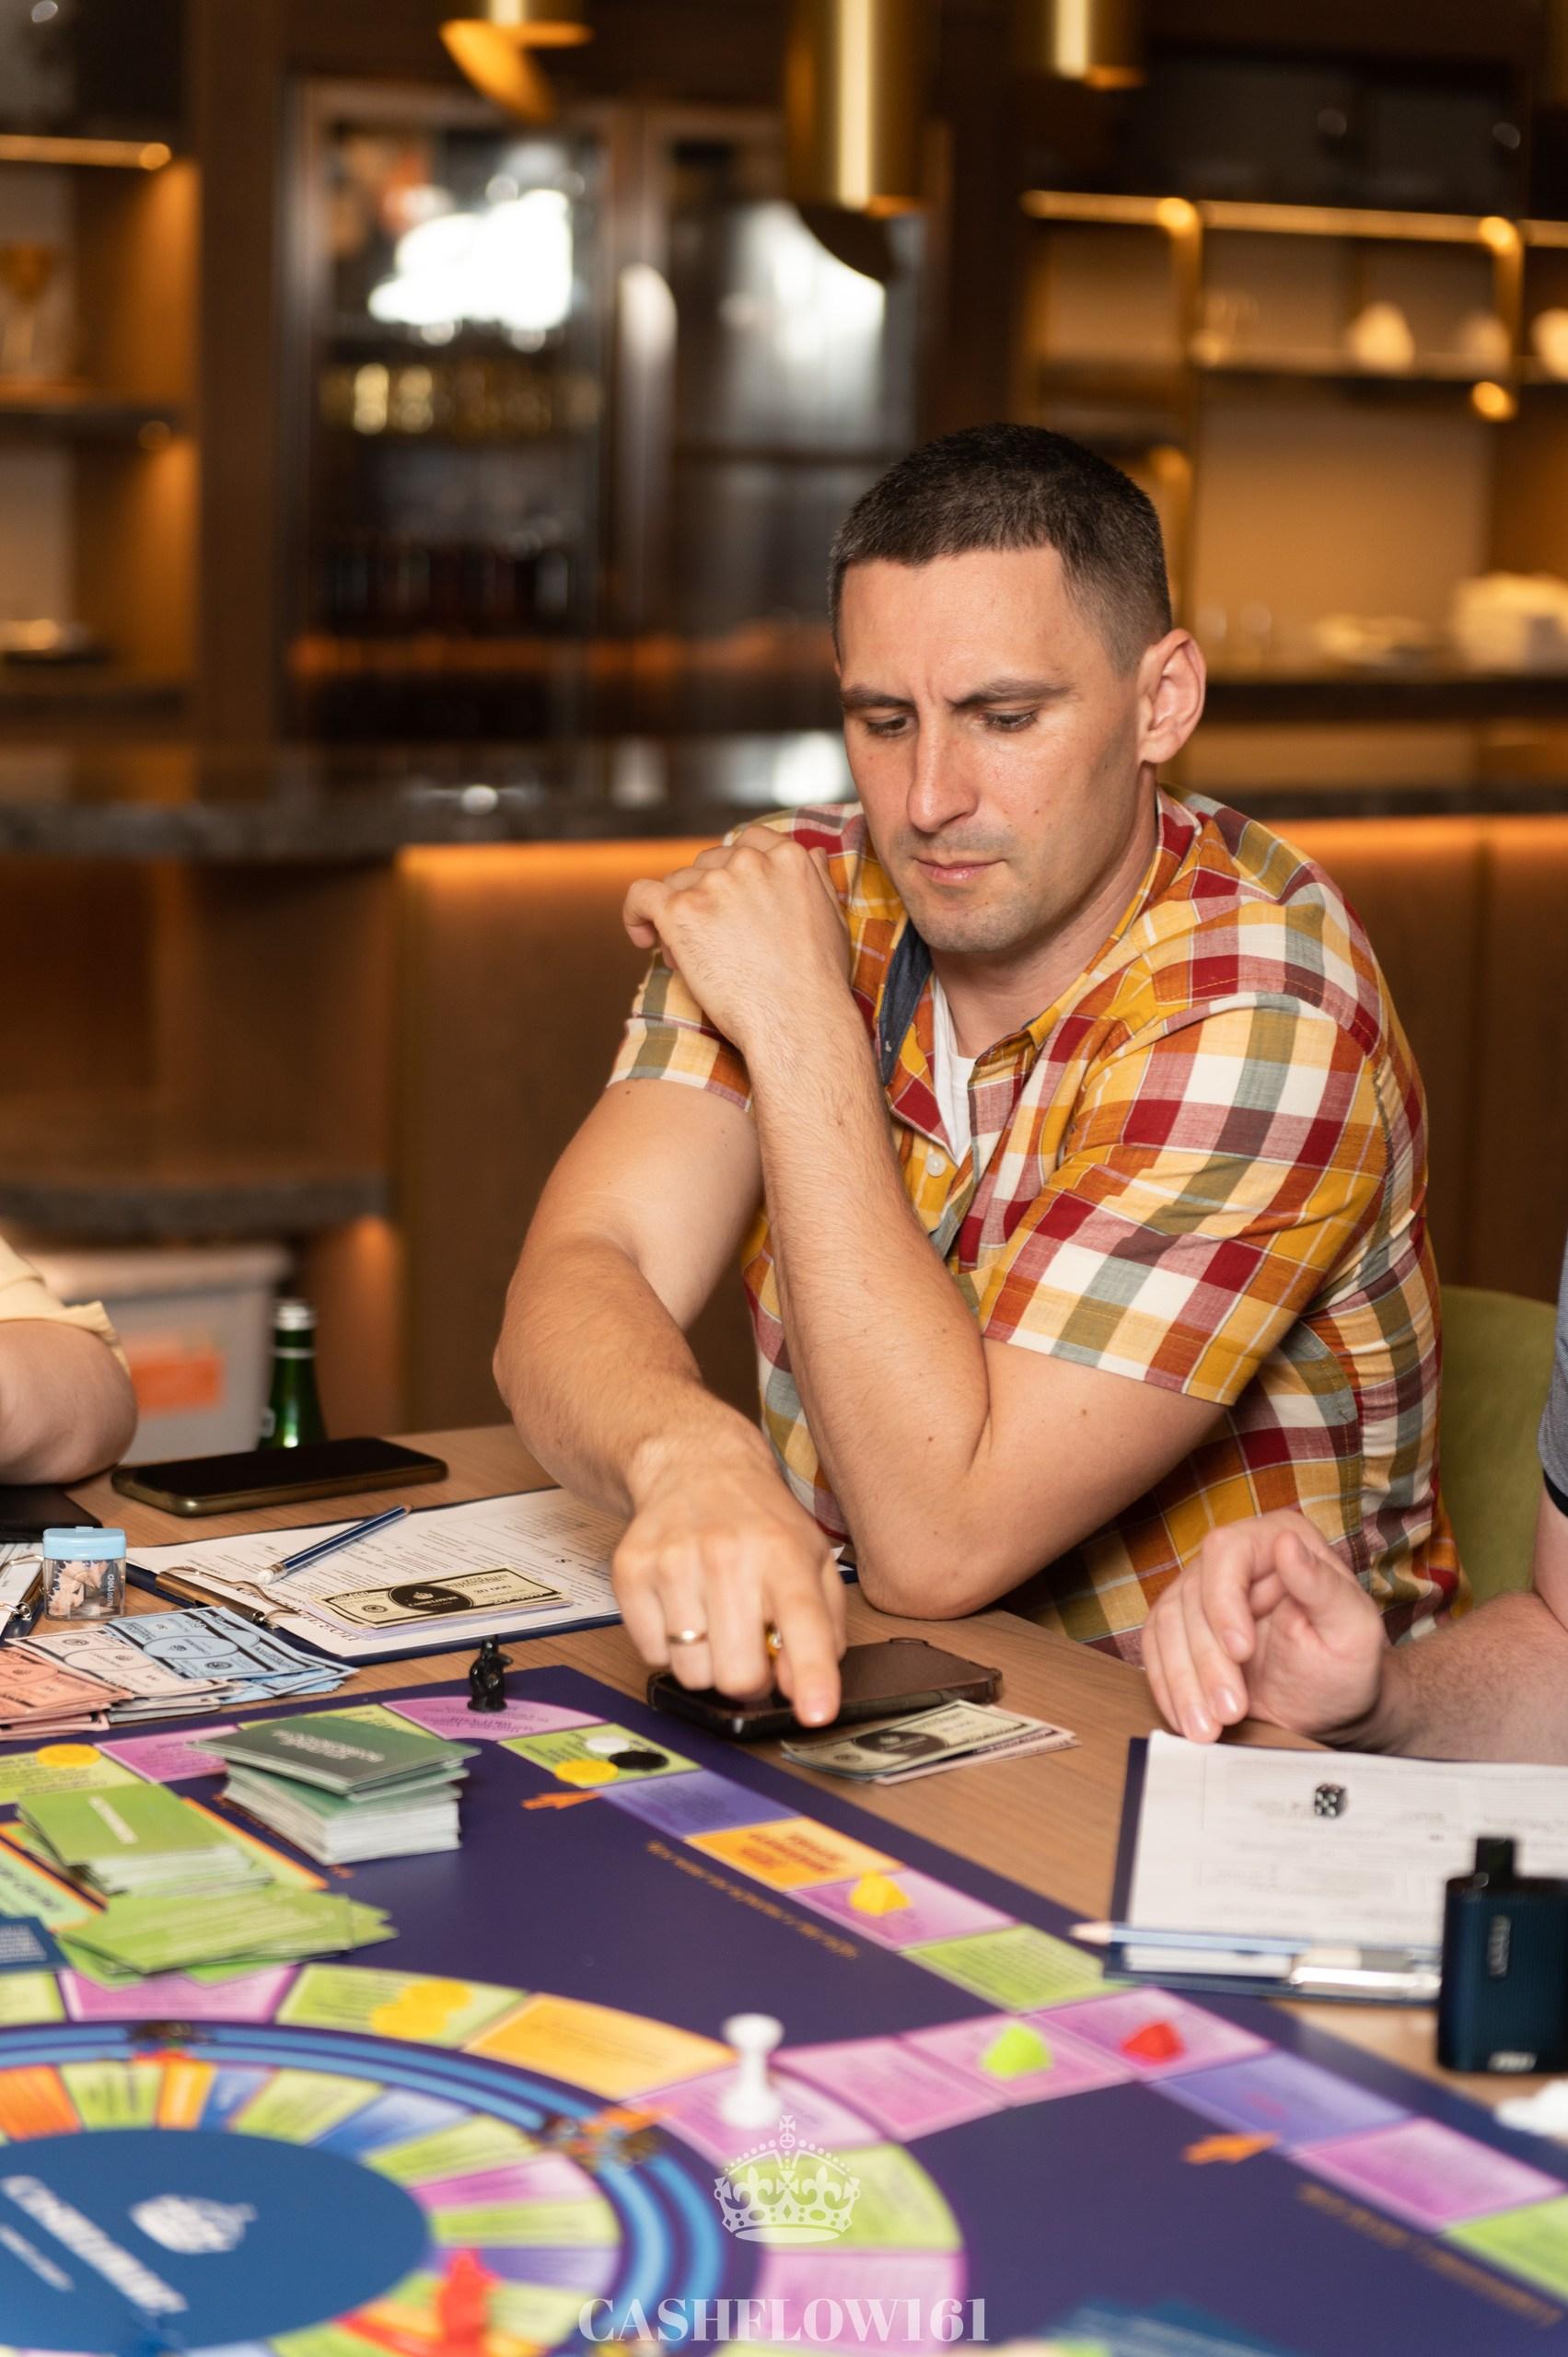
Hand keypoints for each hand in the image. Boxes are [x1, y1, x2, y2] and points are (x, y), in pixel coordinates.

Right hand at [612, 1446, 847, 1724]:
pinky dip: (669, 1647)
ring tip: (715, 1621)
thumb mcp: (813, 1561)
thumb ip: (823, 1628)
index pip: (802, 1625)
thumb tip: (802, 1689)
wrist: (693, 1464)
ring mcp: (672, 1563)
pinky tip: (683, 1608)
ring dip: (707, 1663)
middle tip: (751, 1649)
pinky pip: (652, 1656)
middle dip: (750, 1679)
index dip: (812, 1679)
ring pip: (692, 1674)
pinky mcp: (631, 1572)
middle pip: (738, 1674)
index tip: (815, 1714)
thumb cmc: (759, 1522)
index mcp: (783, 1553)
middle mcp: (727, 1555)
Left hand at [622, 826, 849, 1056]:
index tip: (725, 897)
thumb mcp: (833, 917)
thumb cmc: (818, 981)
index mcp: (787, 858)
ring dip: (677, 916)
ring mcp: (713, 883)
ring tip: (687, 958)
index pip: (747, 842)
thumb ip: (816, 878)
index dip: (730, 869)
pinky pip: (641, 896)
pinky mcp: (681, 910)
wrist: (797, 1020)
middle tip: (709, 941)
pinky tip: (644, 939)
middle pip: (707, 866)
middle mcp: (749, 862)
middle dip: (704, 898)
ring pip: (676, 886)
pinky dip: (636, 914)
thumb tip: (811, 852)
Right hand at [1142, 1511, 1386, 1743]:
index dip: (1223, 1601)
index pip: (1226, 1552)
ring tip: (1208, 1728)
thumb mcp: (1352, 1630)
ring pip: (1167, 1627)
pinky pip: (1156, 1652)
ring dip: (1184, 1683)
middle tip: (1231, 1710)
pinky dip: (1169, 1690)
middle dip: (1207, 1661)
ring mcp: (1201, 1593)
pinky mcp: (1181, 1629)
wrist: (1328, 1707)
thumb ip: (1323, 1586)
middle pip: (1191, 1596)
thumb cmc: (1346, 1666)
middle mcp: (1231, 1559)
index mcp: (1274, 1540)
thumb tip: (1286, 1542)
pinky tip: (1189, 1721)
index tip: (1241, 1652)